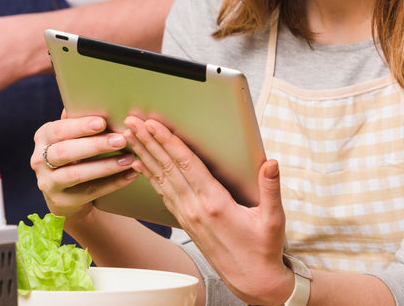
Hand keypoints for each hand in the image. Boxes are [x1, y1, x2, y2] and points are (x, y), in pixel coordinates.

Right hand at [31, 114, 138, 219]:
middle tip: (121, 140)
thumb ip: (77, 122)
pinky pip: (90, 192)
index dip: (79, 126)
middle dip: (95, 146)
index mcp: (43, 137)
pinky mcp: (61, 202)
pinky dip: (112, 183)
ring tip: (129, 159)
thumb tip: (88, 99)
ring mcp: (48, 183)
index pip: (59, 130)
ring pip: (76, 174)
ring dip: (105, 166)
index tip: (102, 122)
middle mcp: (39, 160)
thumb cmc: (73, 155)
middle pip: (65, 152)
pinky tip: (130, 175)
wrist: (65, 194)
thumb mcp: (70, 137)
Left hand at [124, 116, 292, 304]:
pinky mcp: (184, 221)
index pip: (187, 165)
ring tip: (130, 135)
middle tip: (131, 121)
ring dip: (144, 154)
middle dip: (148, 141)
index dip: (168, 142)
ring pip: (160, 178)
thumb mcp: (273, 220)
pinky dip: (149, 176)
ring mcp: (187, 215)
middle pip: (167, 167)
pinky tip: (139, 164)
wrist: (252, 281)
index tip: (153, 125)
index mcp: (215, 203)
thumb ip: (270, 189)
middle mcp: (195, 208)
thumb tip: (271, 163)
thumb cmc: (263, 249)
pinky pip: (162, 193)